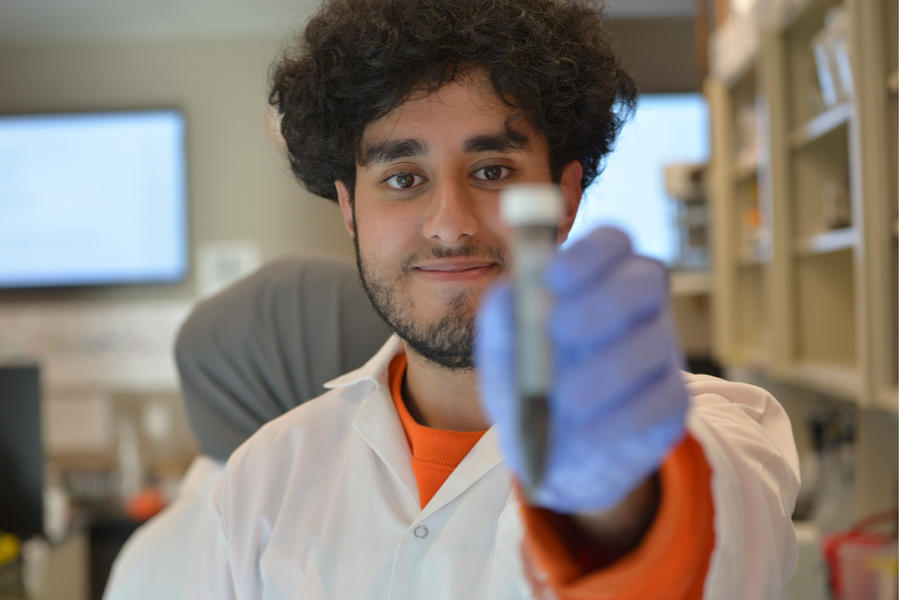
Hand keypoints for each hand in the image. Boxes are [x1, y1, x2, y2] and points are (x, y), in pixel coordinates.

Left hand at [475, 227, 688, 512]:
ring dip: (605, 370)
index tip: (552, 276)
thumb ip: (503, 323)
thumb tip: (509, 293)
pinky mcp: (673, 400)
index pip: (611, 241)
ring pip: (653, 343)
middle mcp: (638, 304)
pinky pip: (663, 398)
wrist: (547, 450)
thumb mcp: (503, 354)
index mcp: (597, 278)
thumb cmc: (526, 383)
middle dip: (603, 301)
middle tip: (559, 328)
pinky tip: (585, 431)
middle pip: (647, 278)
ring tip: (563, 398)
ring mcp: (661, 349)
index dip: (588, 252)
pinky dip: (621, 416)